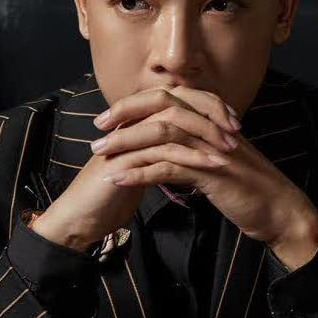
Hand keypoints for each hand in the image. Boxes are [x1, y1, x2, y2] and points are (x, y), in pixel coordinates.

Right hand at [29, 84, 239, 251]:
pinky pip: (162, 152)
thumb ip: (159, 154)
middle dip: (210, 114)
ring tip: (229, 150)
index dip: (206, 105)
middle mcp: (130, 126)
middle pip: (175, 101)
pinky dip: (190, 157)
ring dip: (204, 135)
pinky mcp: (124, 163)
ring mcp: (125, 142)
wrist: (81, 220)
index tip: (232, 120)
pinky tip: (211, 166)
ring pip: (171, 123)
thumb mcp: (142, 170)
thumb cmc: (111, 198)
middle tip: (236, 130)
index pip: (176, 98)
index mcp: (136, 123)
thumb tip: (186, 147)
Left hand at [89, 84, 317, 264]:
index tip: (109, 119)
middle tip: (97, 134)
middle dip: (124, 118)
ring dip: (126, 146)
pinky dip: (139, 173)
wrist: (281, 212)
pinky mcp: (212, 173)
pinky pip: (168, 167)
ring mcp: (212, 148)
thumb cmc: (251, 191)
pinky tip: (119, 180)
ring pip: (160, 135)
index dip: (136, 106)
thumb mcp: (219, 164)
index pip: (168, 100)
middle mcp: (211, 128)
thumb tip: (167, 151)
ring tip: (100, 157)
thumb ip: (195, 152)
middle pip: (160, 109)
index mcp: (212, 122)